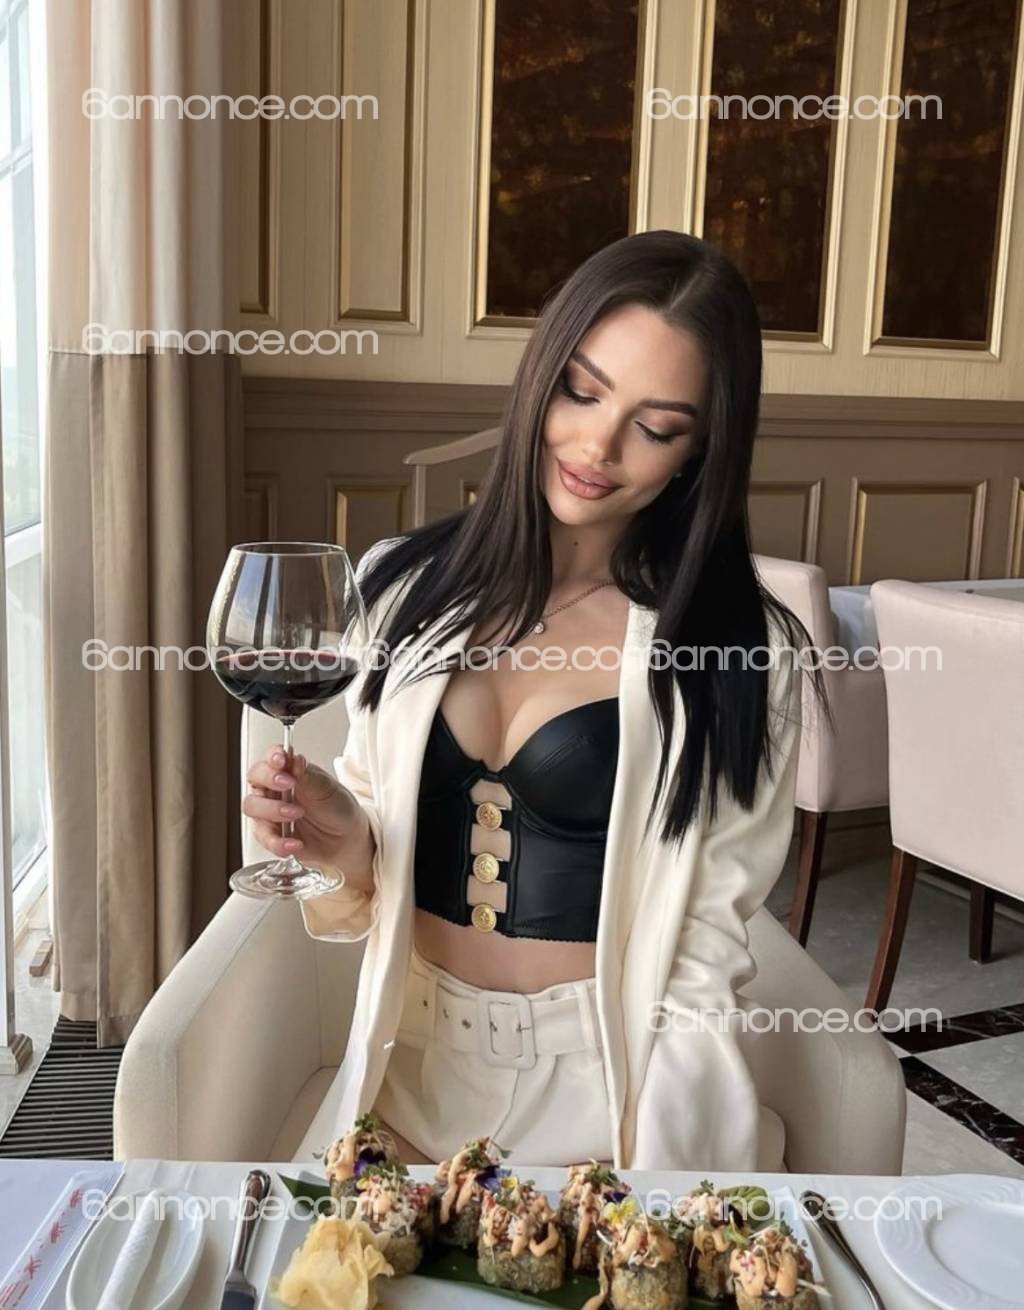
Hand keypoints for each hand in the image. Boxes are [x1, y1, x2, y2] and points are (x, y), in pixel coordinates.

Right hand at [243, 746, 373, 878]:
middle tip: (289, 786)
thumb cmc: (337, 808)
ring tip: (296, 815)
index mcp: (289, 772)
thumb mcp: (327, 789)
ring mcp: (270, 812)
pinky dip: (278, 842)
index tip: (281, 761)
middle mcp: (275, 790)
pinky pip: (263, 838)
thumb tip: (295, 760)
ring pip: (252, 808)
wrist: (346, 839)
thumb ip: (308, 775)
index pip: (272, 758)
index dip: (272, 757)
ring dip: (273, 811)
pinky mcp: (270, 835)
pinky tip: (295, 842)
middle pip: (255, 780)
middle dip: (269, 781)